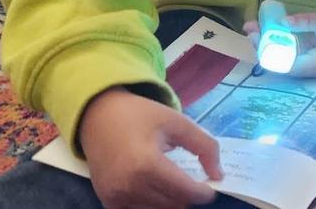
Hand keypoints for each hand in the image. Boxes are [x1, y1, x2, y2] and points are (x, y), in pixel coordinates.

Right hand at [79, 86, 222, 208]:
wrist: (97, 115)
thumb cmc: (140, 116)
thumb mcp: (177, 122)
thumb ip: (204, 146)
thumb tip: (218, 175)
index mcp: (147, 164)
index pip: (186, 192)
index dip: (204, 193)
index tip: (211, 186)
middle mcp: (129, 186)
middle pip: (174, 205)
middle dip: (188, 196)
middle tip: (192, 182)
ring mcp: (115, 197)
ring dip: (171, 201)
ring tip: (173, 182)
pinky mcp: (107, 201)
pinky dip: (152, 205)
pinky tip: (155, 189)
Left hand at [242, 7, 315, 77]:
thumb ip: (306, 22)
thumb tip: (282, 23)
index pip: (287, 65)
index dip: (269, 52)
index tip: (257, 36)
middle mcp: (312, 69)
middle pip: (281, 64)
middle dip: (264, 47)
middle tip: (250, 29)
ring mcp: (310, 65)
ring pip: (282, 59)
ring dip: (267, 44)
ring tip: (253, 27)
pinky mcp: (308, 57)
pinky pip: (288, 53)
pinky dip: (277, 42)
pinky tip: (266, 30)